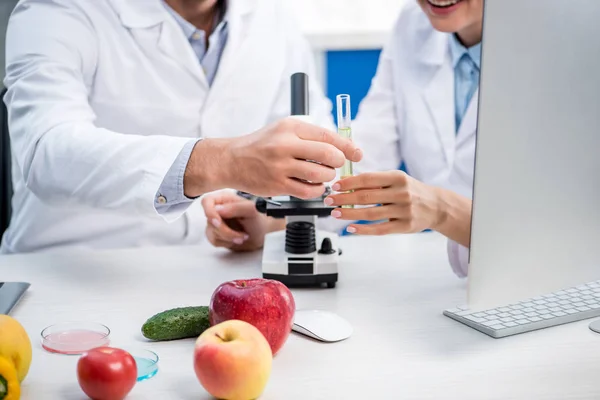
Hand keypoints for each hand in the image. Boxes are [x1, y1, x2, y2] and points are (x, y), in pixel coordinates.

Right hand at [184, 118, 361, 198]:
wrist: (232, 160)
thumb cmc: (262, 145)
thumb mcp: (284, 129)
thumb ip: (310, 135)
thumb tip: (343, 146)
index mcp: (290, 127)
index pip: (327, 136)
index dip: (347, 147)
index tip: (357, 154)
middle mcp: (285, 145)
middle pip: (328, 155)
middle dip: (339, 162)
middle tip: (336, 165)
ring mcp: (280, 166)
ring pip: (320, 175)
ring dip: (327, 177)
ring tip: (322, 175)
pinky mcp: (277, 185)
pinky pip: (308, 191)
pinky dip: (317, 190)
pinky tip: (314, 186)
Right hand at [202, 190, 282, 251]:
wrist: (264, 233)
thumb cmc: (260, 218)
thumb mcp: (252, 210)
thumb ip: (236, 207)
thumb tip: (218, 210)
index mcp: (225, 198)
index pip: (207, 201)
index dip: (209, 212)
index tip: (218, 222)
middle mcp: (218, 209)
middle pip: (209, 221)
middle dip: (225, 231)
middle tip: (241, 234)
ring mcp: (217, 222)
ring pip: (211, 232)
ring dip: (228, 237)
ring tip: (243, 236)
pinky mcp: (217, 234)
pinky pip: (214, 241)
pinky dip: (227, 242)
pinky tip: (237, 239)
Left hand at [323, 171, 443, 234]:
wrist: (436, 206)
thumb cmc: (410, 190)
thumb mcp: (396, 179)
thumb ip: (374, 181)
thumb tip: (346, 182)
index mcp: (397, 177)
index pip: (368, 179)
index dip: (349, 183)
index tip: (335, 186)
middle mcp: (401, 193)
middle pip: (366, 197)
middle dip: (344, 199)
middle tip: (328, 200)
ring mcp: (404, 211)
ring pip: (370, 214)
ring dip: (349, 214)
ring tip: (335, 213)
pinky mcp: (405, 226)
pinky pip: (379, 229)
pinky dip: (363, 229)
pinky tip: (350, 228)